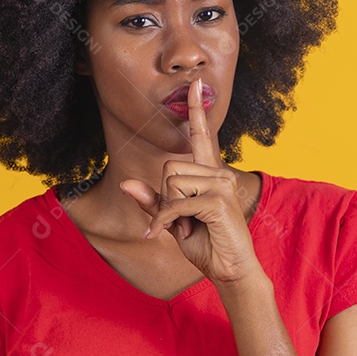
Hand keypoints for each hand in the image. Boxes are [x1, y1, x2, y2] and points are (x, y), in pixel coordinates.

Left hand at [119, 78, 261, 284]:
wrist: (230, 271)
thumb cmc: (205, 245)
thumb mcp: (172, 222)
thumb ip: (153, 201)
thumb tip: (126, 184)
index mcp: (210, 174)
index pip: (201, 136)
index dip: (195, 110)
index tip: (194, 85)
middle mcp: (218, 173)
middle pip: (169, 168)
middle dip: (165, 199)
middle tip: (180, 221)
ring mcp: (221, 184)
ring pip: (171, 183)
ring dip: (168, 212)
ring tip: (187, 228)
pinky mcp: (218, 200)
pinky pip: (176, 204)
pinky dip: (166, 222)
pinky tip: (174, 235)